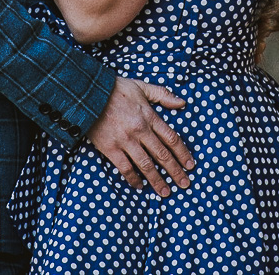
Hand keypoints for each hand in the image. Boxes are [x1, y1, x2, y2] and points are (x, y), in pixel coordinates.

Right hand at [87, 78, 193, 195]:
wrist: (87, 93)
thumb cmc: (115, 89)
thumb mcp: (141, 86)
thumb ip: (163, 94)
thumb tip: (182, 103)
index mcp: (149, 116)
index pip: (172, 138)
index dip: (183, 153)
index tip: (191, 165)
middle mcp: (140, 130)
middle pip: (162, 155)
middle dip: (175, 171)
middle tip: (185, 184)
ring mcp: (125, 141)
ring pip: (146, 165)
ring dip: (157, 180)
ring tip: (165, 192)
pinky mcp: (110, 148)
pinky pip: (125, 168)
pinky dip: (133, 179)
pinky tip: (140, 186)